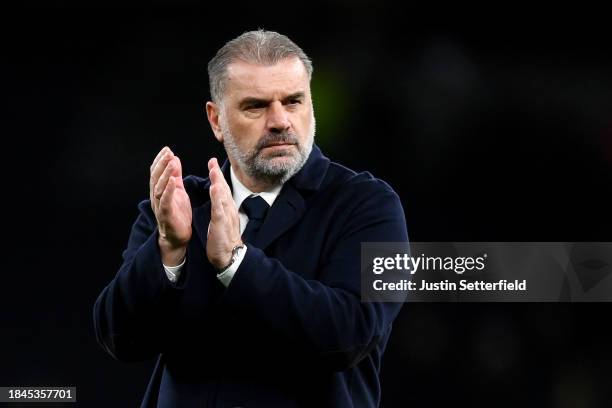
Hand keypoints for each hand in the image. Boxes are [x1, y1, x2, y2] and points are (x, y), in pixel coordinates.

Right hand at [150, 146, 191, 265]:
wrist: (178, 237)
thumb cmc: (178, 213)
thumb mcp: (178, 191)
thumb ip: (175, 176)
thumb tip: (174, 158)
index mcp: (159, 191)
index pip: (156, 173)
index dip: (160, 161)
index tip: (167, 149)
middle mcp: (156, 197)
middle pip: (156, 178)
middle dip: (162, 164)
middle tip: (168, 153)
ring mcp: (159, 206)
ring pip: (159, 188)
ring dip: (165, 174)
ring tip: (172, 162)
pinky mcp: (165, 215)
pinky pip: (165, 201)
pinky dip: (168, 190)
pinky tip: (173, 180)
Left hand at [206, 157, 241, 268]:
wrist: (230, 256)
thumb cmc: (224, 239)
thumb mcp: (222, 220)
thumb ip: (221, 208)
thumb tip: (218, 197)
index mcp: (227, 209)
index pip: (222, 189)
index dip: (217, 176)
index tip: (212, 163)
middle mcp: (229, 210)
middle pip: (223, 189)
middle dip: (218, 175)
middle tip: (212, 161)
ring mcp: (226, 217)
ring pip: (222, 198)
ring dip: (219, 183)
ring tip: (214, 172)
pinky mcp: (221, 225)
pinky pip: (219, 210)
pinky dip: (217, 199)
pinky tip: (215, 190)